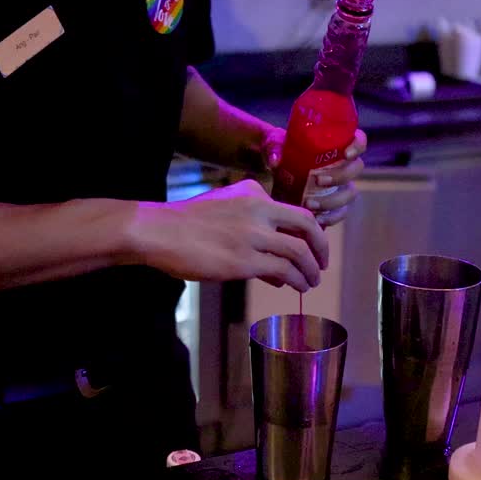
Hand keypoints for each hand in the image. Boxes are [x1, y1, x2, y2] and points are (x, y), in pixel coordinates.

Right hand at [129, 180, 328, 291]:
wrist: (158, 231)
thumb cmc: (184, 225)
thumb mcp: (223, 211)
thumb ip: (252, 229)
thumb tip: (278, 269)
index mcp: (253, 192)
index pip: (295, 211)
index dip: (311, 232)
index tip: (313, 247)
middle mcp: (259, 208)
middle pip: (307, 226)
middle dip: (320, 248)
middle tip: (322, 265)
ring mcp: (253, 234)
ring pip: (299, 252)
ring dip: (310, 270)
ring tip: (312, 282)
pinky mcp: (245, 260)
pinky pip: (283, 271)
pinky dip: (296, 280)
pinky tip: (297, 287)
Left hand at [264, 128, 366, 227]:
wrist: (275, 171)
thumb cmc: (281, 150)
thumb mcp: (275, 144)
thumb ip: (273, 148)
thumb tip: (275, 161)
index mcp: (336, 144)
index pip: (358, 140)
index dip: (358, 145)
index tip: (346, 154)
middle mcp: (343, 164)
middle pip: (356, 169)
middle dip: (340, 177)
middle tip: (318, 180)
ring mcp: (340, 185)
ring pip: (349, 193)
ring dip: (333, 200)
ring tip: (309, 203)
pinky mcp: (333, 203)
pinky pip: (340, 213)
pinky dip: (330, 217)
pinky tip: (316, 219)